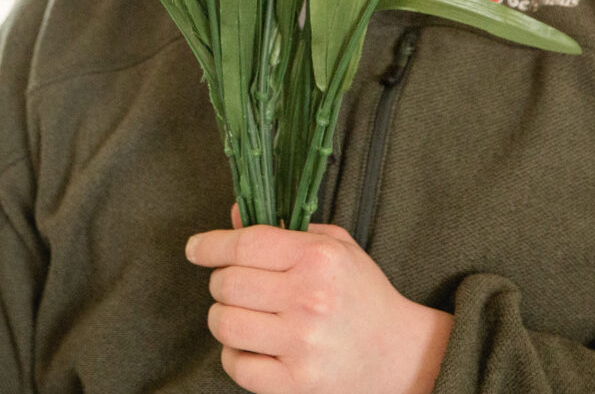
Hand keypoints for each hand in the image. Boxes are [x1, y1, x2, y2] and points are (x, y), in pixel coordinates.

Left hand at [184, 221, 452, 393]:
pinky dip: (235, 355)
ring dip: (223, 318)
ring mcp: (302, 345)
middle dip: (221, 282)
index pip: (245, 244)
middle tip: (233, 285)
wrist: (399, 354)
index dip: (210, 245)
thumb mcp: (334, 248)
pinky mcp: (297, 383)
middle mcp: (310, 299)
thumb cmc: (362, 295)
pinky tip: (252, 346)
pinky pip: (238, 366)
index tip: (196, 249)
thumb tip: (231, 217)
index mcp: (318, 259)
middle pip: (227, 284)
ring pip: (225, 324)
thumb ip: (284, 230)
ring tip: (242, 315)